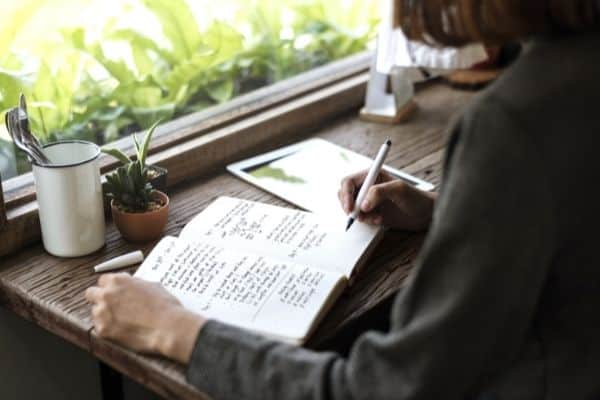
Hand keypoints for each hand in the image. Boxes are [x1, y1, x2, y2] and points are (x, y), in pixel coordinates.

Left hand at [85, 273, 204, 363]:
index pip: (103, 280)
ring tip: (122, 321)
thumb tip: (130, 286)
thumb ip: (135, 284)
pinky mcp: (103, 330)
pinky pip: (99, 328)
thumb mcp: (151, 286)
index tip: (115, 292)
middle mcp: (107, 294)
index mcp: (118, 280)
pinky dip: (109, 329)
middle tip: (112, 305)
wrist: (168, 327)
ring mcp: (102, 312)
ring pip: (95, 312)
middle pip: (91, 293)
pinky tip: (123, 330)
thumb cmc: (165, 306)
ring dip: (105, 315)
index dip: (110, 286)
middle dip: (100, 298)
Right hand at [338, 170, 436, 230]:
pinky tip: (379, 220)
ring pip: (351, 207)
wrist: (426, 214)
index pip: (349, 182)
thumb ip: (379, 192)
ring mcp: (369, 200)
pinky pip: (360, 217)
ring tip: (375, 217)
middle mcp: (368, 186)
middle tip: (358, 215)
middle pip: (345, 194)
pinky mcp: (372, 213)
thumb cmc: (417, 198)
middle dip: (349, 206)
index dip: (346, 194)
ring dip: (360, 215)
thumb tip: (363, 204)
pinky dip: (367, 221)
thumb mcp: (398, 190)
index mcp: (373, 175)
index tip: (351, 207)